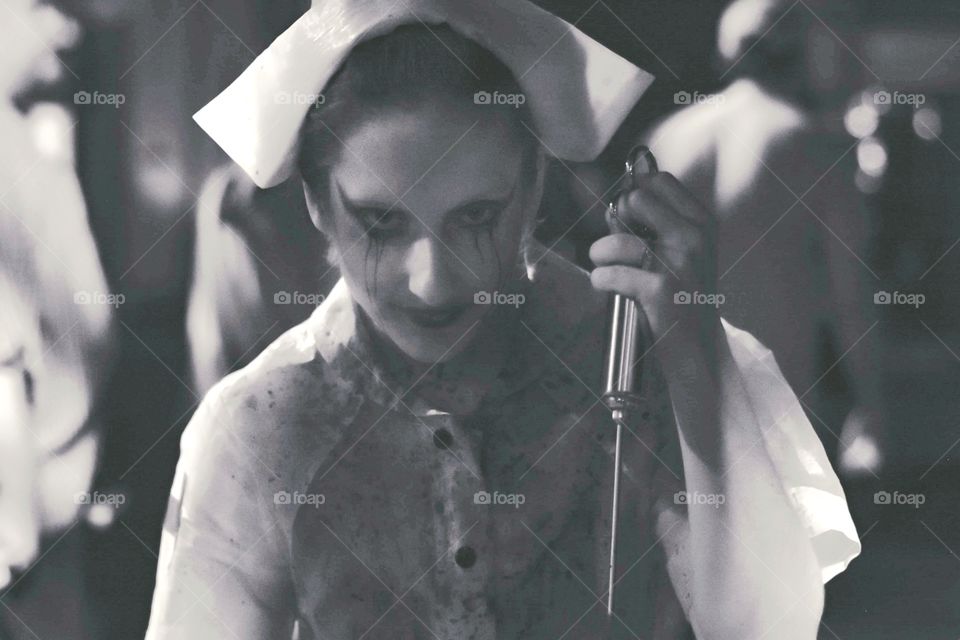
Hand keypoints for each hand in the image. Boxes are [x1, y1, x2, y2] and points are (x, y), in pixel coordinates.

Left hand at [589, 171, 720, 366]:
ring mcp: (677, 263)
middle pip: (636, 200)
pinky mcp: (659, 290)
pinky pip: (609, 274)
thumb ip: (657, 225)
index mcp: (702, 223)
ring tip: (604, 265)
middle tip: (616, 244)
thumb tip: (618, 203)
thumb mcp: (684, 254)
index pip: (660, 181)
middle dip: (616, 221)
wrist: (699, 351)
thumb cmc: (684, 300)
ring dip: (600, 254)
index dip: (634, 195)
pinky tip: (606, 285)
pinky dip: (600, 280)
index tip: (628, 217)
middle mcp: (694, 237)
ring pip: (616, 240)